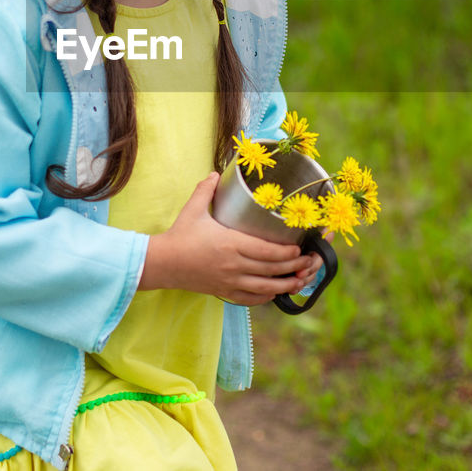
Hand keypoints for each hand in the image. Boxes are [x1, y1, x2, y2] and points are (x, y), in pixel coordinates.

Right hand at [140, 172, 314, 304]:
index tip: (300, 248)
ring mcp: (229, 281)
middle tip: (309, 261)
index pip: (267, 251)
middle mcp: (233, 265)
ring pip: (265, 288)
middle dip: (294, 267)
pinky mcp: (223, 291)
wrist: (162, 263)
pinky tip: (275, 291)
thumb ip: (207, 189)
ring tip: (301, 280)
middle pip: (272, 270)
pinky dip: (266, 296)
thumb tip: (216, 173)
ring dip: (286, 285)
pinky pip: (250, 299)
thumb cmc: (179, 235)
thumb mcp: (193, 209)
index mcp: (230, 243)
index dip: (288, 253)